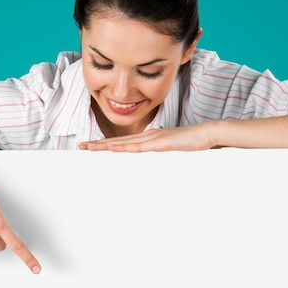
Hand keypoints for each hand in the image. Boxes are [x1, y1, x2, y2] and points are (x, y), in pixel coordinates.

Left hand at [79, 123, 215, 151]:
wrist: (206, 133)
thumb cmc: (191, 142)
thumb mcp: (170, 148)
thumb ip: (158, 150)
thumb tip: (150, 154)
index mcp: (148, 137)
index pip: (123, 142)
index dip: (106, 144)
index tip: (92, 147)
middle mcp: (147, 135)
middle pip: (118, 141)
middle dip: (99, 144)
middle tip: (81, 147)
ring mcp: (152, 138)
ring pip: (124, 143)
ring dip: (105, 146)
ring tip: (90, 148)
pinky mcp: (160, 143)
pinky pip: (138, 147)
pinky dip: (124, 148)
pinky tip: (112, 149)